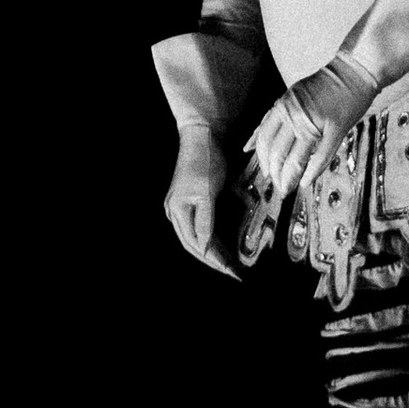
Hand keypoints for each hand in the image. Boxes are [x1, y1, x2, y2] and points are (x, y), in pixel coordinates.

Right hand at [163, 127, 234, 279]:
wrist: (202, 134)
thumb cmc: (205, 160)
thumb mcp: (206, 191)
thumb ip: (204, 220)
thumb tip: (203, 247)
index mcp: (178, 211)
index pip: (197, 245)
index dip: (215, 260)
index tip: (233, 272)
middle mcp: (174, 211)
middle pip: (193, 244)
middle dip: (213, 260)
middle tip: (234, 272)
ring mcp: (179, 205)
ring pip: (195, 237)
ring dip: (212, 251)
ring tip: (229, 262)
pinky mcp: (188, 199)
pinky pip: (198, 226)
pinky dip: (210, 238)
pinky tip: (221, 243)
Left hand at [246, 86, 348, 215]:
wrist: (353, 71)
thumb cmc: (322, 86)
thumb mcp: (290, 97)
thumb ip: (271, 120)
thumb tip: (248, 145)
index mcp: (284, 106)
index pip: (265, 138)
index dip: (263, 159)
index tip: (265, 173)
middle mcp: (297, 114)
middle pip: (278, 152)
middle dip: (275, 173)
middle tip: (278, 186)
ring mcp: (316, 122)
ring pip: (297, 158)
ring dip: (289, 178)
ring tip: (288, 188)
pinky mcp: (336, 128)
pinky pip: (321, 156)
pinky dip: (311, 173)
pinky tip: (306, 183)